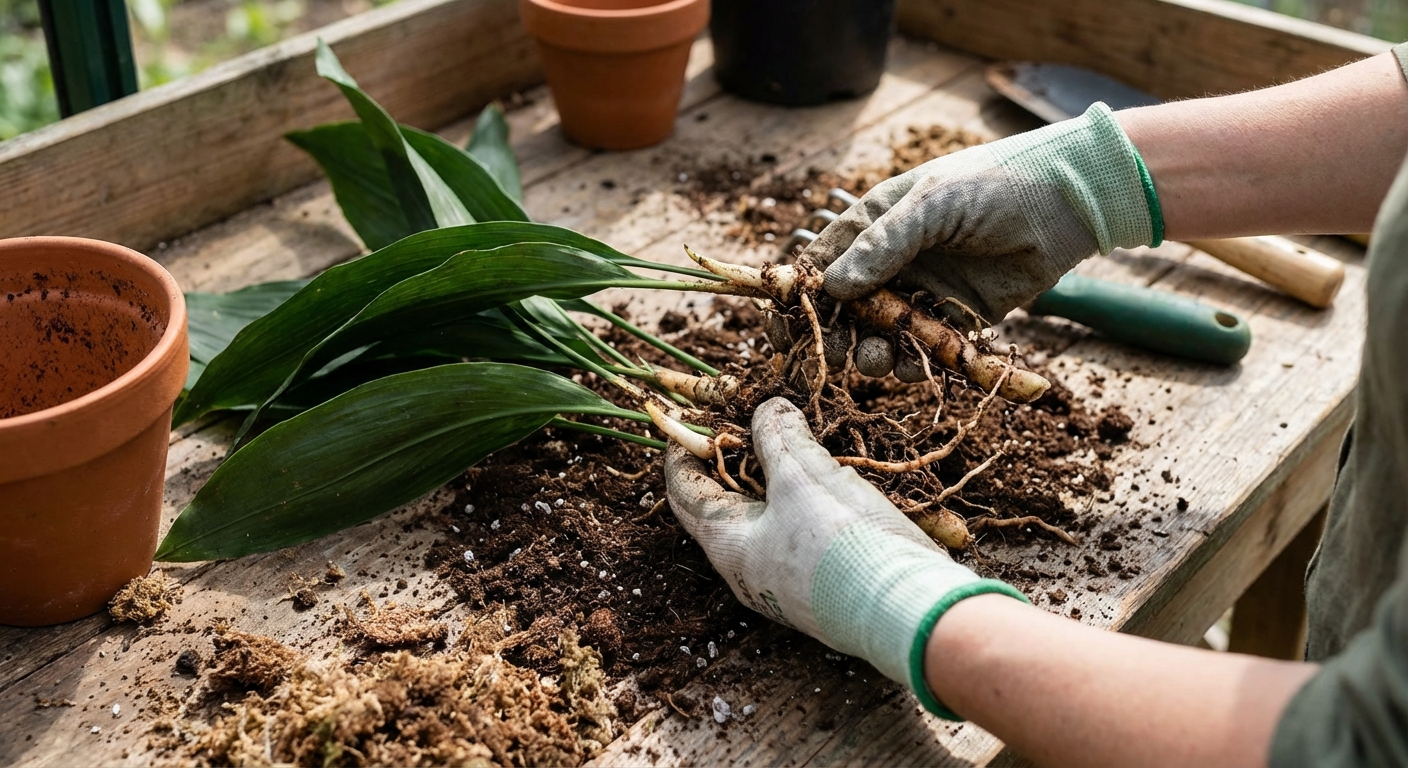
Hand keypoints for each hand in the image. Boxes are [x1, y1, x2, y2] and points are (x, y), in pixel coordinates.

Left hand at [664, 397, 1024, 717]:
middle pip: (723, 507)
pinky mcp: (822, 584)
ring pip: (765, 520)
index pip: (684, 493)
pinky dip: (800, 502)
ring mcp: (785, 582)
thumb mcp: (804, 476)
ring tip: (788, 443)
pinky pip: (798, 535)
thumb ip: (779, 437)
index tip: (686, 420)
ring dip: (771, 481)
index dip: (682, 452)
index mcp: (729, 545)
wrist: (908, 610)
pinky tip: (826, 482)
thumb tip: (767, 408)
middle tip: (742, 426)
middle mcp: (748, 570)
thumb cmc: (842, 542)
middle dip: (730, 464)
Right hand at [799, 103, 1161, 374]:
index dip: (797, 298)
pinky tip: (913, 365)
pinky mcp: (956, 317)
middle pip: (844, 309)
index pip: (819, 264)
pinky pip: (922, 347)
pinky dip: (912, 361)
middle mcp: (893, 260)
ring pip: (880, 333)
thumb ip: (884, 245)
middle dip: (835, 334)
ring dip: (872, 353)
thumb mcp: (934, 204)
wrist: (1070, 202)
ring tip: (880, 361)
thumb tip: (831, 287)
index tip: (783, 330)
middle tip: (837, 353)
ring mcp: (923, 290)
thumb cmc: (997, 185)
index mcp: (876, 223)